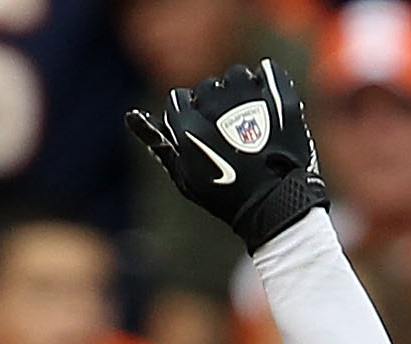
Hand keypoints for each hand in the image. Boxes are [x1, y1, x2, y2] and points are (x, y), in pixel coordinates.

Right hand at [128, 59, 327, 251]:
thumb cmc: (225, 196)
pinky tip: (267, 107)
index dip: (189, 116)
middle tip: (229, 133)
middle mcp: (216, 104)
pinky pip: (267, 71)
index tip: (202, 134)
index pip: (180, 100)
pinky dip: (266, 84)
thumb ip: (160, 145)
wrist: (275, 205)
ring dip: (240, 91)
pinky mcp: (278, 95)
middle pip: (208, 86)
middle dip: (215, 104)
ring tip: (250, 120)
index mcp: (189, 125)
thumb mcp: (186, 178)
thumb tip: (132, 116)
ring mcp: (249, 97)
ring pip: (237, 76)